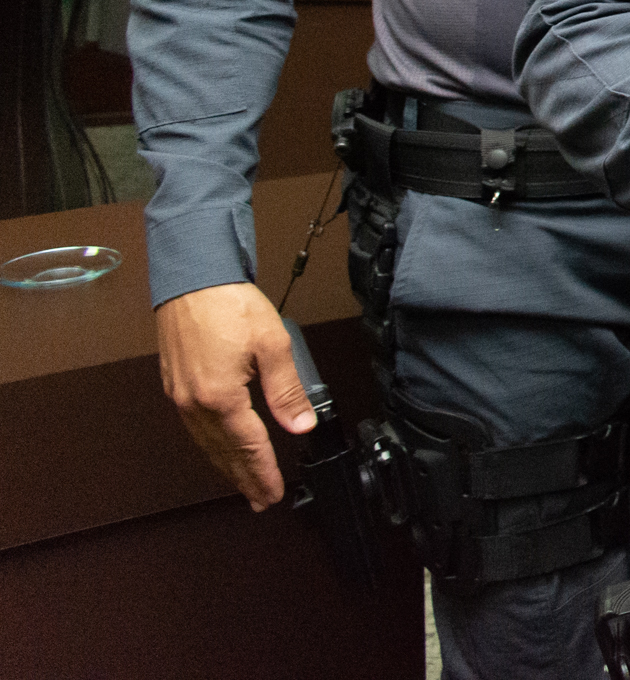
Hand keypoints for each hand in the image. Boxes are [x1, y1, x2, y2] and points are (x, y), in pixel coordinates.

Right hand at [155, 281, 316, 509]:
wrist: (193, 280)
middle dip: (243, 479)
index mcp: (220, 397)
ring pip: (206, 443)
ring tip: (243, 483)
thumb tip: (301, 424)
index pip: (248, 446)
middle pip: (223, 453)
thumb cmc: (229, 305)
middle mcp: (195, 403)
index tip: (272, 494)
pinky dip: (211, 445)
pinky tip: (220, 448)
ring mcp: (181, 396)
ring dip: (226, 466)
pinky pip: (195, 427)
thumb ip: (286, 389)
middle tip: (259, 500)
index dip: (263, 473)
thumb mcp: (272, 344)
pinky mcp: (176, 385)